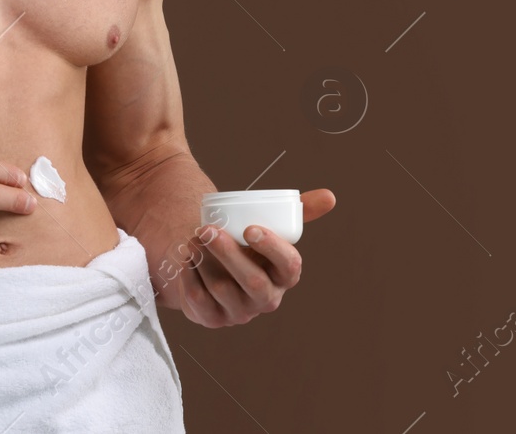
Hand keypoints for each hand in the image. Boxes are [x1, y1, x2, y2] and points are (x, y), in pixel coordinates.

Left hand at [178, 189, 335, 327]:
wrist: (214, 266)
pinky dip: (190, 276)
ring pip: (222, 289)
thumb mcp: (271, 227)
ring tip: (193, 237)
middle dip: (228, 253)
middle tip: (207, 229)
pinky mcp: (212, 319)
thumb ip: (298, 211)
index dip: (272, 248)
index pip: (288, 266)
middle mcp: (266, 298)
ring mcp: (239, 312)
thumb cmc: (246, 244)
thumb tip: (329, 196)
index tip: (250, 228)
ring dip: (204, 261)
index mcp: (285, 276)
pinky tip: (185, 258)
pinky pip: (199, 300)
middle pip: (252, 281)